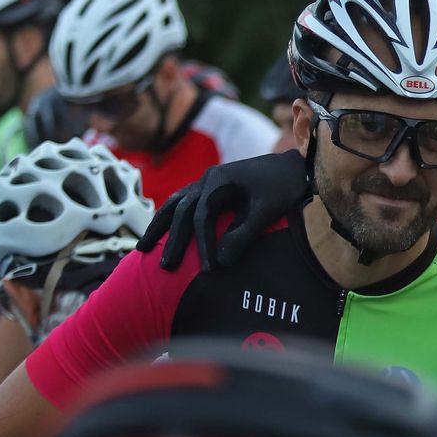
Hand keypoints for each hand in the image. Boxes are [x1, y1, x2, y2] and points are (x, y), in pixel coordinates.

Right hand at [136, 149, 308, 270]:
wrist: (294, 166)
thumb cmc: (284, 187)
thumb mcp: (266, 210)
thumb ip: (244, 234)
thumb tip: (222, 263)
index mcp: (219, 180)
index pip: (202, 216)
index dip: (203, 244)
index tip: (209, 269)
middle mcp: (207, 178)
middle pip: (182, 211)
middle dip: (173, 240)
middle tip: (164, 268)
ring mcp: (206, 181)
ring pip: (174, 204)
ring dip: (159, 226)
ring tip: (142, 249)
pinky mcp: (210, 187)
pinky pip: (182, 202)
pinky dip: (170, 217)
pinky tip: (162, 231)